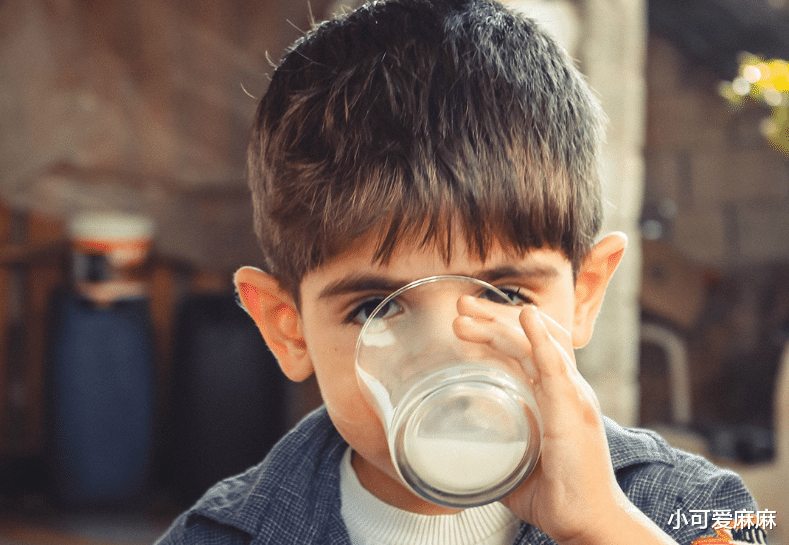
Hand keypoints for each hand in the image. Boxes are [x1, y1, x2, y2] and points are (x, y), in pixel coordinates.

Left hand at [454, 296, 673, 544]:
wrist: (589, 521)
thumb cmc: (558, 496)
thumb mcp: (515, 465)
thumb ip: (493, 453)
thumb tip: (460, 454)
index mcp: (556, 397)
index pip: (528, 349)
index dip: (499, 330)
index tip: (465, 322)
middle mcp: (567, 390)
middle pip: (530, 338)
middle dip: (493, 318)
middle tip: (460, 306)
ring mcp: (572, 397)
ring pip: (537, 344)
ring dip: (501, 323)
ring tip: (467, 312)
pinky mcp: (571, 410)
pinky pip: (556, 366)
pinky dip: (540, 339)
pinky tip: (526, 318)